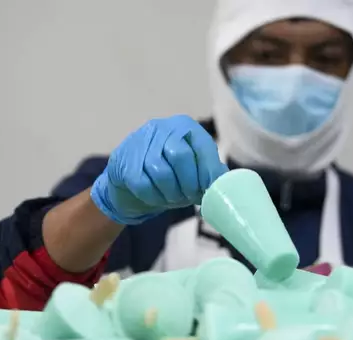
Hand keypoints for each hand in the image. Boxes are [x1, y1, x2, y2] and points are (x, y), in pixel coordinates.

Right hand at [91, 115, 228, 224]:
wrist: (130, 183)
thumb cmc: (170, 176)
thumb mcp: (193, 170)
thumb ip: (210, 173)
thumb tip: (228, 185)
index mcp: (184, 126)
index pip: (202, 147)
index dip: (208, 172)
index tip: (209, 190)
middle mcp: (161, 127)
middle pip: (180, 156)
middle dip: (189, 183)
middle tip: (190, 196)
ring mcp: (139, 142)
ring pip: (160, 171)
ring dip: (171, 192)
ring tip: (174, 199)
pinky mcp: (123, 161)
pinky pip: (142, 183)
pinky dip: (153, 197)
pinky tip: (158, 199)